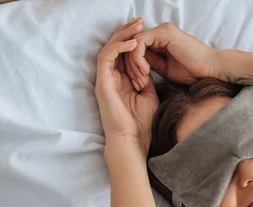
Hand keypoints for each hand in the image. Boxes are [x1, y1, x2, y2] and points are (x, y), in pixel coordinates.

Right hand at [95, 17, 158, 159]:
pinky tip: (133, 43)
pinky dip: (119, 47)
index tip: (145, 29)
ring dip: (122, 35)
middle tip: (139, 20)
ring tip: (137, 26)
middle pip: (115, 47)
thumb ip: (147, 80)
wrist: (131, 140)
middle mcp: (111, 78)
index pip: (124, 54)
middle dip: (127, 31)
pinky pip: (107, 58)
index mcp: (121, 80)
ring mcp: (105, 80)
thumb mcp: (149, 96)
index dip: (132, 39)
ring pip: (109, 48)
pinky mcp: (102, 83)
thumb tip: (151, 67)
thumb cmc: (140, 124)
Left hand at [124, 22, 222, 90]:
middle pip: (132, 45)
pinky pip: (140, 43)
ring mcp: (162, 30)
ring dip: (133, 64)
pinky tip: (145, 72)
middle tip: (137, 84)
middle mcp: (160, 32)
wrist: (211, 70)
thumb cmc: (193, 72)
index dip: (133, 67)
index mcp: (161, 40)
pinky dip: (138, 59)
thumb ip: (151, 64)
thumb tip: (135, 66)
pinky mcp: (164, 32)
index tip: (139, 84)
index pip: (136, 49)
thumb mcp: (165, 69)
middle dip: (130, 66)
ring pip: (133, 44)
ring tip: (142, 80)